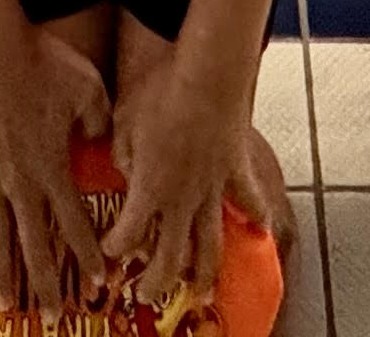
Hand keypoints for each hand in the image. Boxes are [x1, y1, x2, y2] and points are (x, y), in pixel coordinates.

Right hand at [0, 17, 114, 323]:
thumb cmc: (44, 62)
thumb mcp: (90, 88)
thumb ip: (101, 120)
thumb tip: (103, 138)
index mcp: (52, 168)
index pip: (74, 224)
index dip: (88, 256)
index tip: (99, 284)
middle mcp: (21, 179)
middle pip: (34, 244)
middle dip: (45, 284)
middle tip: (51, 317)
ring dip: (3, 270)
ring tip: (5, 302)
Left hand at [108, 48, 261, 313]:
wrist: (209, 73)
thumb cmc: (162, 90)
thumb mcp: (123, 121)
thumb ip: (120, 154)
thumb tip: (124, 170)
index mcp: (149, 189)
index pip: (128, 235)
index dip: (115, 249)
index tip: (109, 251)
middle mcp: (182, 199)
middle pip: (170, 257)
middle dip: (156, 282)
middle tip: (147, 295)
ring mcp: (213, 188)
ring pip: (209, 244)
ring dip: (205, 273)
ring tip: (203, 293)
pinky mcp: (237, 170)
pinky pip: (248, 200)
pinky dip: (256, 216)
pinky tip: (261, 229)